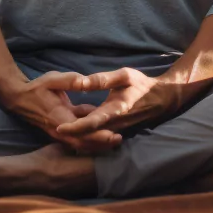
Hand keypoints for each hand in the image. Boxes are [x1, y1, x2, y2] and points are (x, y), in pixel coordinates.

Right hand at [0, 71, 123, 153]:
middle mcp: (61, 129)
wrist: (19, 98)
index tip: (113, 136)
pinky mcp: (62, 130)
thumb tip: (86, 81)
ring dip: (97, 142)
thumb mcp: (53, 79)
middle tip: (119, 140)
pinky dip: (90, 137)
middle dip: (101, 143)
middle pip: (83, 142)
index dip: (97, 136)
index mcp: (60, 117)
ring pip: (81, 142)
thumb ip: (70, 81)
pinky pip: (78, 137)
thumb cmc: (37, 88)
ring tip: (115, 140)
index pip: (81, 131)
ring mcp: (61, 132)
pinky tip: (103, 131)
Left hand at [55, 67, 182, 137]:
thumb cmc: (142, 85)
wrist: (161, 99)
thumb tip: (82, 82)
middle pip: (88, 135)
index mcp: (114, 111)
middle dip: (70, 135)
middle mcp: (114, 125)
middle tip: (51, 129)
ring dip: (77, 134)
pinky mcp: (115, 129)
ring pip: (92, 136)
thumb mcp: (124, 76)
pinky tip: (74, 124)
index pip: (91, 123)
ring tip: (59, 127)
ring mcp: (115, 129)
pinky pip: (98, 134)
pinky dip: (86, 132)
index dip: (74, 127)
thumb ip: (102, 79)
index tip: (59, 127)